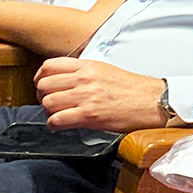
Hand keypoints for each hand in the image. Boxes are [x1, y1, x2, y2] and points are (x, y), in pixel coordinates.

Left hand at [34, 58, 166, 131]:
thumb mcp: (106, 71)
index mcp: (88, 65)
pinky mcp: (89, 115)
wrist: (152, 101)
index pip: (49, 65)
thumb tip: (65, 82)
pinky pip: (57, 120)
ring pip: (47, 102)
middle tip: (50, 103)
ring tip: (57, 115)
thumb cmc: (132, 89)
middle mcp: (84, 79)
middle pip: (44, 84)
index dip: (40, 78)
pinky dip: (54, 125)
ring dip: (48, 112)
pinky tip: (61, 126)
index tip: (42, 86)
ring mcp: (86, 97)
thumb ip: (84, 73)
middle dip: (41, 96)